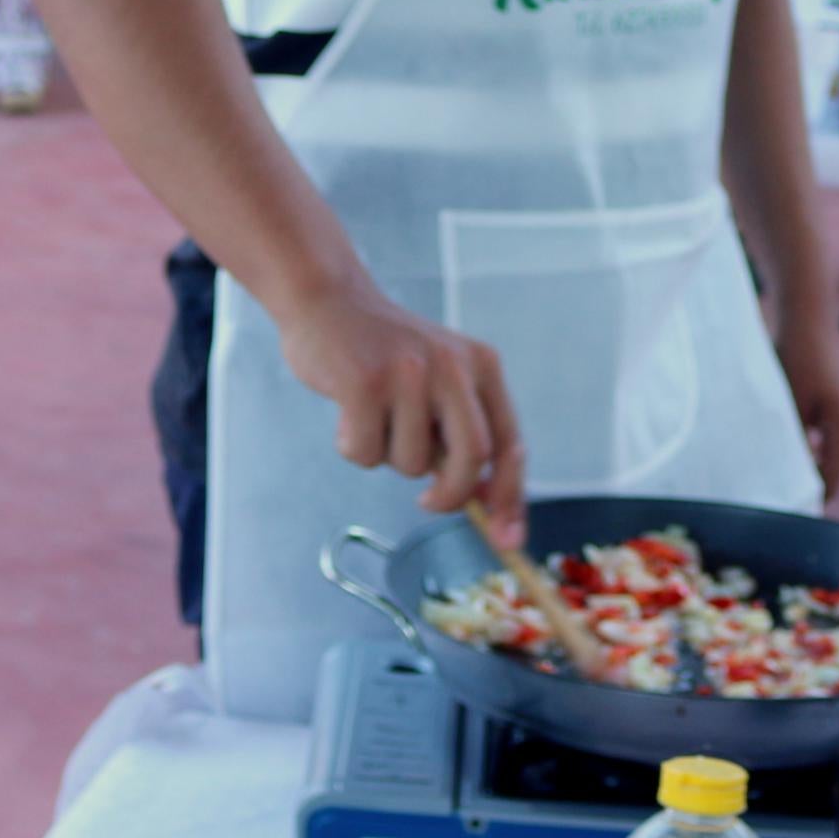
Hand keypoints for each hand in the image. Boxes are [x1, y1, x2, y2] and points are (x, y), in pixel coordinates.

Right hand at [279, 278, 524, 542]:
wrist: (328, 300)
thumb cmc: (383, 355)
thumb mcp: (439, 380)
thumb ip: (463, 432)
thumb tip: (490, 503)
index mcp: (481, 366)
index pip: (509, 443)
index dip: (511, 496)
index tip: (505, 538)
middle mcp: (453, 366)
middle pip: (472, 460)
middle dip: (451, 496)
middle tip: (427, 502)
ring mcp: (409, 372)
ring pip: (412, 463)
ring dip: (388, 457)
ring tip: (374, 416)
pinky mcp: (365, 382)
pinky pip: (366, 453)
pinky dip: (353, 447)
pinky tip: (346, 411)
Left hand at [777, 320, 838, 497]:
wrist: (808, 316)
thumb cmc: (797, 358)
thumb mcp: (790, 407)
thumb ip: (792, 444)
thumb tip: (785, 477)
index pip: (830, 480)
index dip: (808, 497)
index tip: (783, 507)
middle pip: (832, 467)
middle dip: (806, 478)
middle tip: (774, 489)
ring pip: (829, 450)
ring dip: (807, 458)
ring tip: (776, 463)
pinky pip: (829, 433)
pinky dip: (811, 440)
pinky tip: (787, 437)